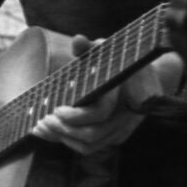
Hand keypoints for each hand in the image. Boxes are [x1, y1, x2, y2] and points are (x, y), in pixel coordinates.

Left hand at [32, 35, 158, 153]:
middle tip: (43, 120)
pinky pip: (90, 147)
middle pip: (91, 135)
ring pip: (89, 145)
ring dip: (62, 138)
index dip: (75, 115)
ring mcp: (121, 129)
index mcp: (124, 94)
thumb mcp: (106, 49)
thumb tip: (78, 40)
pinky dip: (70, 142)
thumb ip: (91, 47)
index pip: (98, 114)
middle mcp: (125, 116)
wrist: (144, 76)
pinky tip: (52, 131)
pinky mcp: (114, 137)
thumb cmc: (121, 59)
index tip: (56, 109)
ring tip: (41, 126)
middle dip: (63, 130)